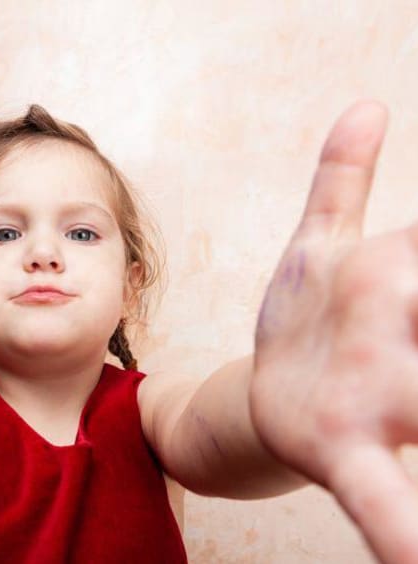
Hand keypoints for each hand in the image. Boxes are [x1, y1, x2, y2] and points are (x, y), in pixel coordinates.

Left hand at [250, 100, 417, 562]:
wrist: (265, 386)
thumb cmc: (309, 316)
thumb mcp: (320, 243)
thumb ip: (342, 180)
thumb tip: (365, 107)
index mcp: (403, 280)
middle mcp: (409, 345)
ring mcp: (381, 404)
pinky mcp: (342, 454)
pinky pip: (386, 501)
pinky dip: (408, 536)